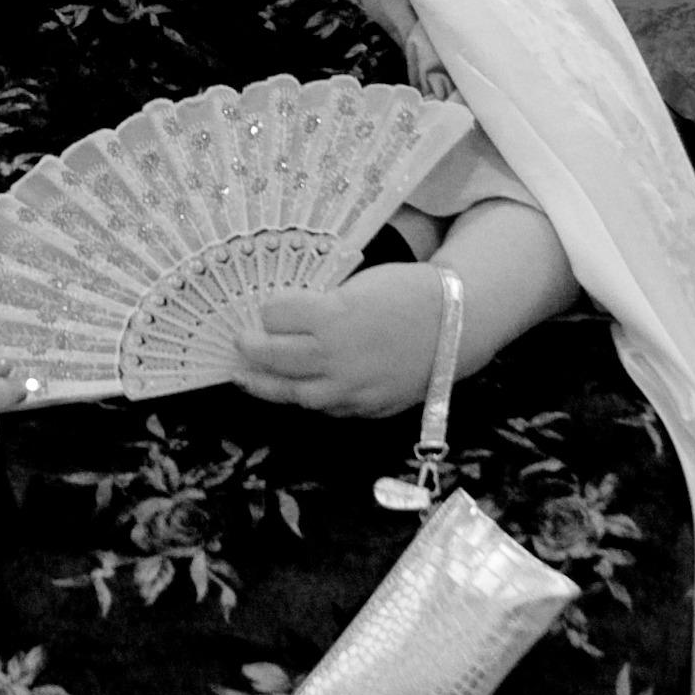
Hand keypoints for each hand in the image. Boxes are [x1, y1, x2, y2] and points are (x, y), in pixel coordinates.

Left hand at [234, 264, 444, 419]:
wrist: (457, 324)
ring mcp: (353, 388)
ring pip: (296, 394)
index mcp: (333, 316)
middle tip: (238, 343)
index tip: (263, 307)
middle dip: (251, 350)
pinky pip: (327, 408)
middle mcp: (338, 356)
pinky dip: (307, 398)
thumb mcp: (357, 286)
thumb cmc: (406, 292)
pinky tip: (295, 389)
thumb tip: (286, 315)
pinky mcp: (368, 407)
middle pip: (276, 358)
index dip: (267, 310)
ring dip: (267, 386)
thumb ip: (322, 305)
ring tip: (245, 378)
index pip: (276, 316)